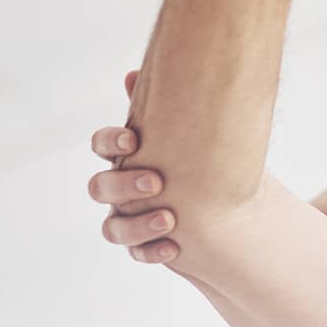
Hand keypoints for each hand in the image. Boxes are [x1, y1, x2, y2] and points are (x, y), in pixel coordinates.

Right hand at [88, 69, 178, 264]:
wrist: (226, 194)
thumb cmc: (197, 153)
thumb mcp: (186, 128)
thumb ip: (163, 105)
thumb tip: (133, 73)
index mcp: (125, 155)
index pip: (101, 144)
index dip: (110, 142)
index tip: (134, 139)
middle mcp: (118, 188)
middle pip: (100, 188)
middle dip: (125, 185)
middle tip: (157, 182)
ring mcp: (126, 217)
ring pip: (112, 227)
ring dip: (137, 224)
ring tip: (171, 219)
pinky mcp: (141, 244)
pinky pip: (135, 253)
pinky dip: (151, 251)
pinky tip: (175, 246)